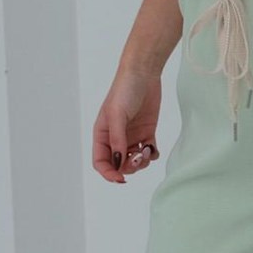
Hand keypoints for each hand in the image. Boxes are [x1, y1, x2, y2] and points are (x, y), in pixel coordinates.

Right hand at [93, 65, 162, 184]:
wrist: (144, 73)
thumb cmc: (124, 90)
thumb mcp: (117, 115)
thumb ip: (117, 140)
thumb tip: (119, 162)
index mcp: (102, 134)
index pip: (101, 162)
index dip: (109, 173)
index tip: (120, 179)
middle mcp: (116, 138)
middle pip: (119, 165)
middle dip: (128, 167)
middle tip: (138, 157)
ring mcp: (132, 136)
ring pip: (134, 161)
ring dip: (141, 162)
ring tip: (146, 150)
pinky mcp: (147, 132)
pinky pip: (148, 152)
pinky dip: (151, 155)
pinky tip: (152, 148)